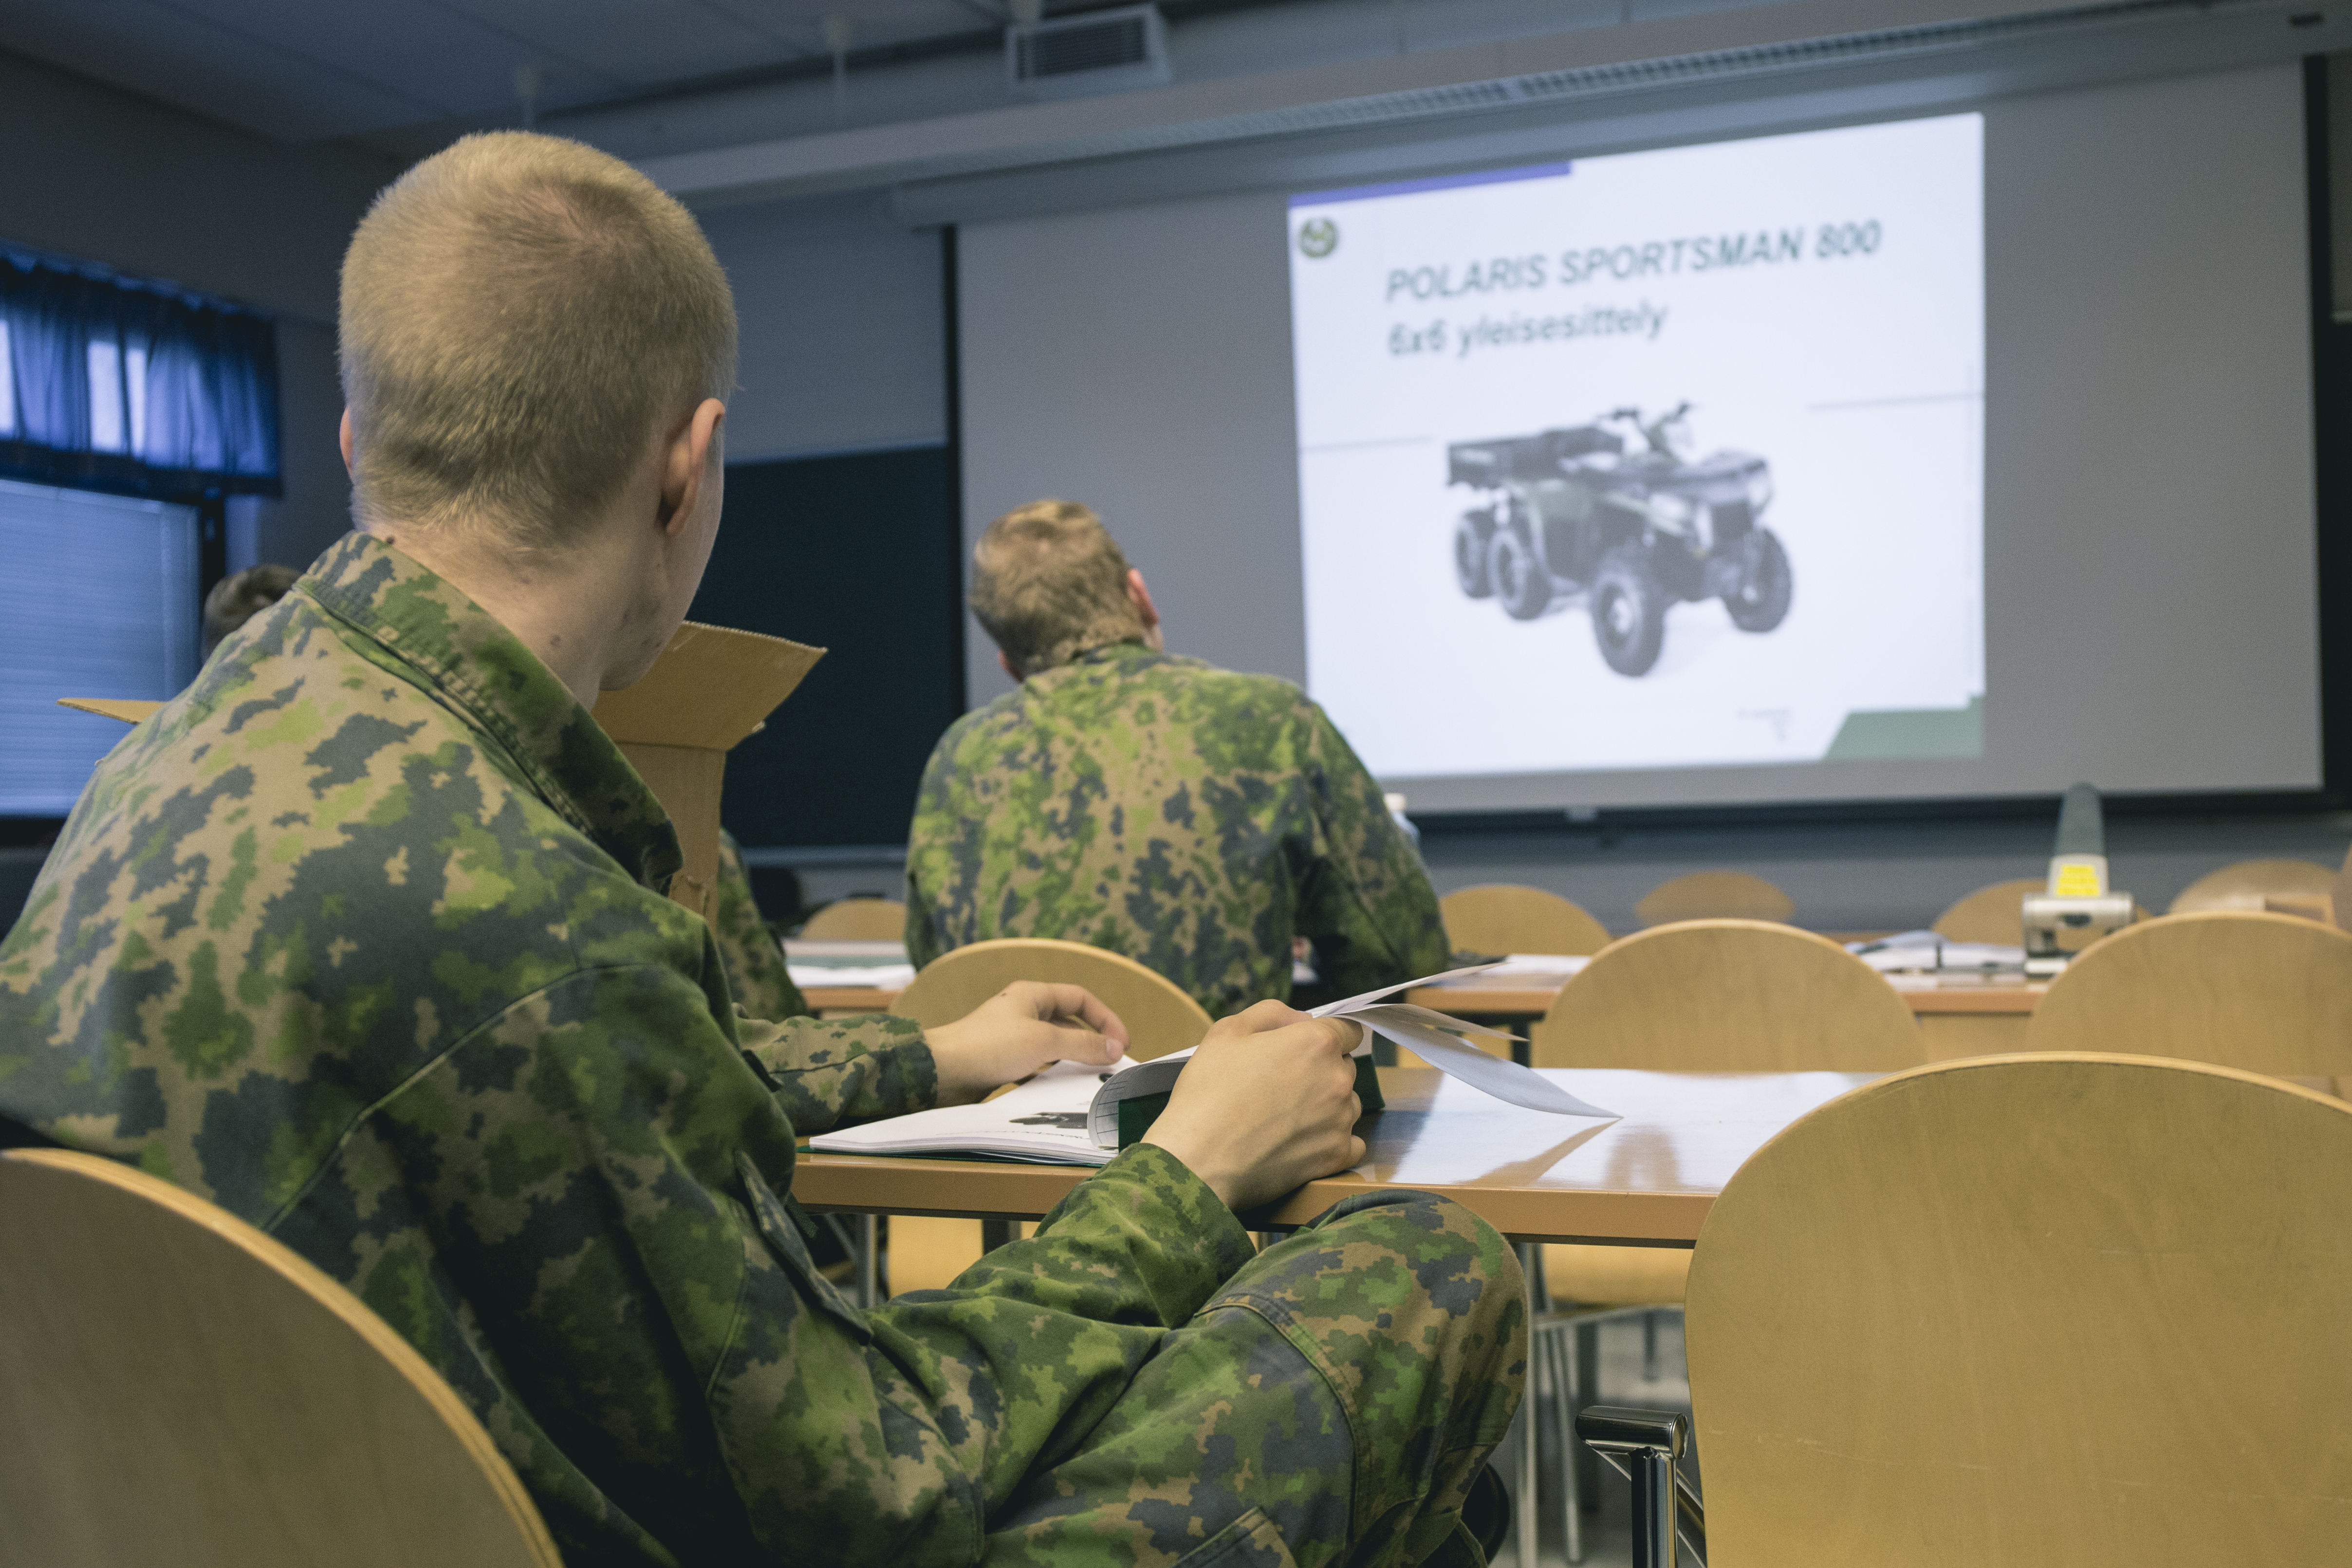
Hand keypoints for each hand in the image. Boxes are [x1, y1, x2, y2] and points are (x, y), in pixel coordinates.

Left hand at [923, 982, 1128, 1105]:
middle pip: (1069, 1022)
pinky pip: (1036, 1065)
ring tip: (1092, 1078)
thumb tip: (1115, 1048)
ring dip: (1072, 1060)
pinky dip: (1051, 1075)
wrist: (942, 1072)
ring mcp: (1012, 1036)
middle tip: (1111, 1063)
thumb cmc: (989, 1046)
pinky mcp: (1002, 1060)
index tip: (1122, 1043)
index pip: (1081, 998)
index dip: (1106, 1018)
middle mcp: (1023, 1011)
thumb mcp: (1044, 1042)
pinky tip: (1060, 1090)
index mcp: (1032, 995)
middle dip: (1092, 1041)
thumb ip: (1083, 1045)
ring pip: (1053, 1046)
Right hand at [1141, 1001, 1367, 1211]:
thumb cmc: (1208, 1092)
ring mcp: (1339, 1121)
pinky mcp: (1335, 1156)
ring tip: (1288, 1116)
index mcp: (1315, 1043)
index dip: (1327, 1035)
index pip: (1349, 1029)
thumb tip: (1301, 1020)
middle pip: (1345, 1066)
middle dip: (1322, 1070)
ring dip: (1328, 1105)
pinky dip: (1333, 1141)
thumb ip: (1272, 1014)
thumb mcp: (1227, 1032)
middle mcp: (1337, 1079)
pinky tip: (1304, 1142)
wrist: (1198, 1159)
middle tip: (1283, 1084)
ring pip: (1348, 1104)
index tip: (1307, 1048)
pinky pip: (1352, 1143)